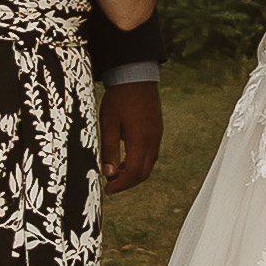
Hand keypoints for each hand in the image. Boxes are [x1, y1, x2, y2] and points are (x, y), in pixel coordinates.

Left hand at [102, 78, 163, 194]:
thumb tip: (109, 173)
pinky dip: (139, 161)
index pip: (134, 173)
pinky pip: (151, 153)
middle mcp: (153, 141)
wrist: (135, 76)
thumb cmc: (119, 99)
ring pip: (149, 163)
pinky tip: (126, 157)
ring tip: (116, 171)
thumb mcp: (109, 125)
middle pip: (144, 172)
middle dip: (128, 182)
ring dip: (134, 172)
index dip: (121, 185)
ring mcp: (157, 135)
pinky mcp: (157, 129)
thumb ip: (110, 151)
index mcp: (141, 141)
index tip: (108, 189)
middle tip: (111, 184)